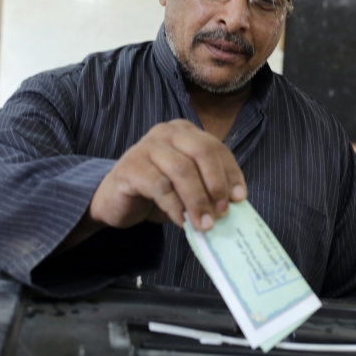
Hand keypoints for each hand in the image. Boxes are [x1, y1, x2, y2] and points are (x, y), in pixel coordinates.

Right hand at [88, 119, 246, 231]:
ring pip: (182, 169)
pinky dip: (176, 207)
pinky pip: (160, 187)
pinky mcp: (131, 167)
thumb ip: (208, 187)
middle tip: (222, 212)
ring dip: (198, 200)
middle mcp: (167, 132)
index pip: (216, 147)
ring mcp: (146, 146)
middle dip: (216, 184)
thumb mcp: (188, 186)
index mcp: (185, 132)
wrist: (116, 201)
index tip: (240, 198)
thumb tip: (234, 202)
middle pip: (202, 152)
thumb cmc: (157, 192)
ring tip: (205, 224)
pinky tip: (181, 222)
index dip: (231, 173)